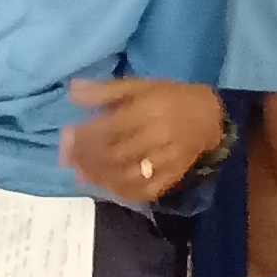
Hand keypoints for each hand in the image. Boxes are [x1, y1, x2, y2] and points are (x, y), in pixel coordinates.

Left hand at [61, 78, 228, 204]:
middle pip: (116, 154)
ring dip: (101, 177)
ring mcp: (169, 159)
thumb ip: (105, 90)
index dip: (84, 137)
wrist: (210, 115)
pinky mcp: (175, 175)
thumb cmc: (169, 96)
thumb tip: (71, 92)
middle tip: (68, 159)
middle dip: (88, 159)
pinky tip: (108, 186)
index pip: (110, 128)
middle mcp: (159, 136)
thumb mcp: (139, 85)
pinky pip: (148, 190)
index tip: (65, 138)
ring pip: (130, 175)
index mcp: (149, 109)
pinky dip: (124, 191)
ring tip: (82, 173)